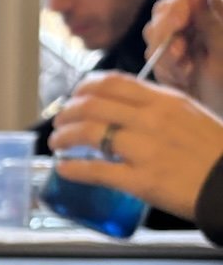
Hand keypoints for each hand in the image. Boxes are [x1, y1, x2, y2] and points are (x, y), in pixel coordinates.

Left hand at [50, 71, 222, 221]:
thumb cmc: (214, 152)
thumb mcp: (189, 115)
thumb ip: (159, 108)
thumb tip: (127, 108)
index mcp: (163, 101)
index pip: (112, 83)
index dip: (84, 88)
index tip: (75, 96)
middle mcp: (151, 120)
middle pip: (92, 106)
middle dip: (67, 113)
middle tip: (60, 122)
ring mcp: (144, 150)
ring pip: (89, 133)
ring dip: (64, 137)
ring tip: (57, 143)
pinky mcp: (141, 181)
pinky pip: (97, 171)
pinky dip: (73, 169)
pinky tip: (63, 168)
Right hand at [143, 0, 222, 116]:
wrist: (221, 109)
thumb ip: (210, 21)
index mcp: (211, 10)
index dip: (179, 2)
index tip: (181, 23)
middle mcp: (191, 20)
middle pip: (163, 10)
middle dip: (167, 33)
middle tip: (181, 52)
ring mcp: (175, 38)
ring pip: (152, 34)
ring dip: (167, 55)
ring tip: (186, 70)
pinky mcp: (164, 58)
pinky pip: (151, 57)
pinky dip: (165, 69)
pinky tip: (183, 78)